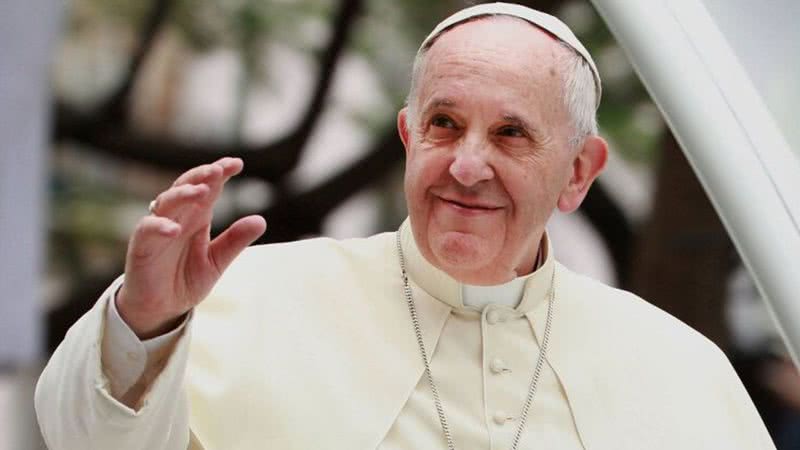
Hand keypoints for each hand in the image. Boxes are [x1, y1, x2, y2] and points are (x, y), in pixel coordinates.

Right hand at [116, 157, 266, 338]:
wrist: (161, 308)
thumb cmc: (185, 280)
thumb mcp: (217, 261)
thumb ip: (235, 241)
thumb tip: (261, 220)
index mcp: (197, 217)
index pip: (208, 187)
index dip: (220, 173)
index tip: (237, 163)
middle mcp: (177, 217)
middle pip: (186, 186)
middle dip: (201, 176)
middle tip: (218, 170)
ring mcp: (158, 229)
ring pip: (166, 202)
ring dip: (182, 195)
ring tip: (201, 191)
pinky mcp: (142, 246)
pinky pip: (147, 230)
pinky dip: (159, 226)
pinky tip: (175, 229)